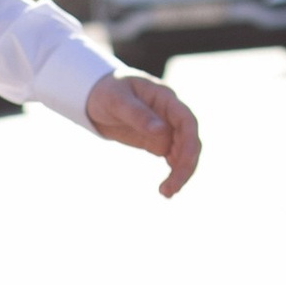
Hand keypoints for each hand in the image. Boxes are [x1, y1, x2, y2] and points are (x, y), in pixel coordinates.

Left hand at [85, 65, 200, 197]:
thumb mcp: (117, 100)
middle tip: (171, 189)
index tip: (183, 163)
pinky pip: (174, 159)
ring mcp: (167, 129)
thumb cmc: (106, 91)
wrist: (95, 96)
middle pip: (190, 142)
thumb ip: (138, 115)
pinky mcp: (159, 142)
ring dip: (180, 173)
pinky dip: (173, 174)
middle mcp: (171, 115)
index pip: (187, 121)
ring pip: (184, 154)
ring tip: (166, 193)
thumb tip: (161, 131)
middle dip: (185, 165)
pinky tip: (166, 190)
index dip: (190, 142)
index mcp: (166, 99)